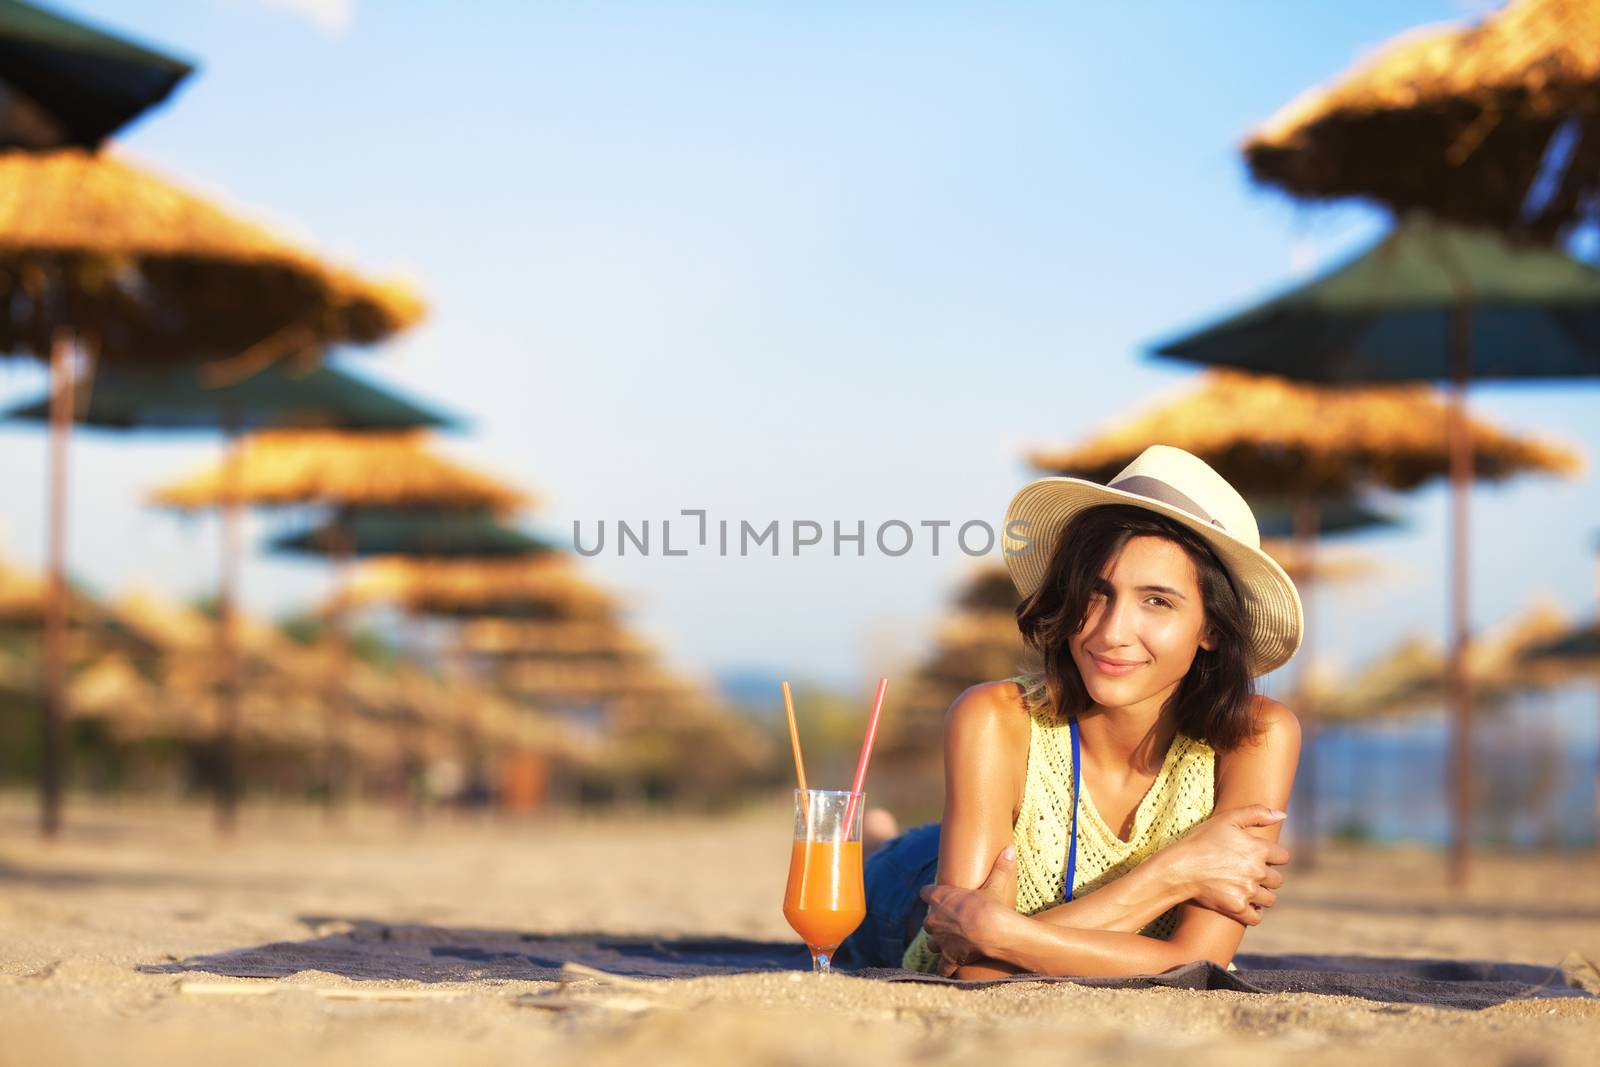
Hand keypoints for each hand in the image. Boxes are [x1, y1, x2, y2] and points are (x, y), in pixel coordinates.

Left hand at [918, 845, 1016, 976]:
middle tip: (949, 921)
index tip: (937, 894)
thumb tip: (1010, 849)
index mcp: (940, 898)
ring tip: (948, 942)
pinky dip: (944, 969)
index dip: (931, 894)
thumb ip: (1000, 868)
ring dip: (938, 942)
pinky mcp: (949, 957)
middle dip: (936, 921)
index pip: (925, 893)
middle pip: (928, 920)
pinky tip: (946, 970)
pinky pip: (942, 967)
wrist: (993, 931)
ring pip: (931, 942)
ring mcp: (941, 940)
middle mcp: (935, 919)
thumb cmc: (991, 905)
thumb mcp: (996, 885)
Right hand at [1162, 804, 1290, 925]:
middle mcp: (1257, 871)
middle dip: (1267, 877)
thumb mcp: (1227, 819)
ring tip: (1246, 889)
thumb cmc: (1201, 840)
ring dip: (1261, 895)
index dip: (1272, 856)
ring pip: (1269, 899)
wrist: (1179, 867)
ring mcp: (1248, 892)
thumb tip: (1283, 815)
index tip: (1260, 857)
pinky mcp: (1238, 908)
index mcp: (1259, 849)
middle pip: (1278, 880)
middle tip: (1249, 873)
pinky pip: (1256, 917)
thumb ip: (1257, 813)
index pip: (1283, 857)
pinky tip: (1245, 904)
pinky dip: (1253, 913)